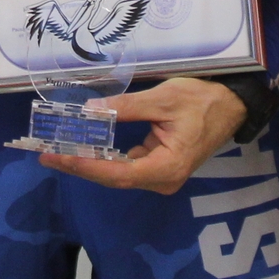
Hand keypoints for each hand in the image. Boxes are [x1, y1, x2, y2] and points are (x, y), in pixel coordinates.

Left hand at [41, 77, 247, 196]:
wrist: (231, 105)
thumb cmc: (202, 100)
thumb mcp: (163, 99)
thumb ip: (125, 107)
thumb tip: (89, 112)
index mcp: (168, 167)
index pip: (118, 173)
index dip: (85, 167)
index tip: (58, 157)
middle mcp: (163, 179)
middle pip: (114, 178)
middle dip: (79, 166)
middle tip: (46, 155)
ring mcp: (161, 176)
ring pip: (117, 174)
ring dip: (88, 163)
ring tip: (57, 152)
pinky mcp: (158, 168)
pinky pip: (125, 166)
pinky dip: (103, 158)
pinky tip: (81, 149)